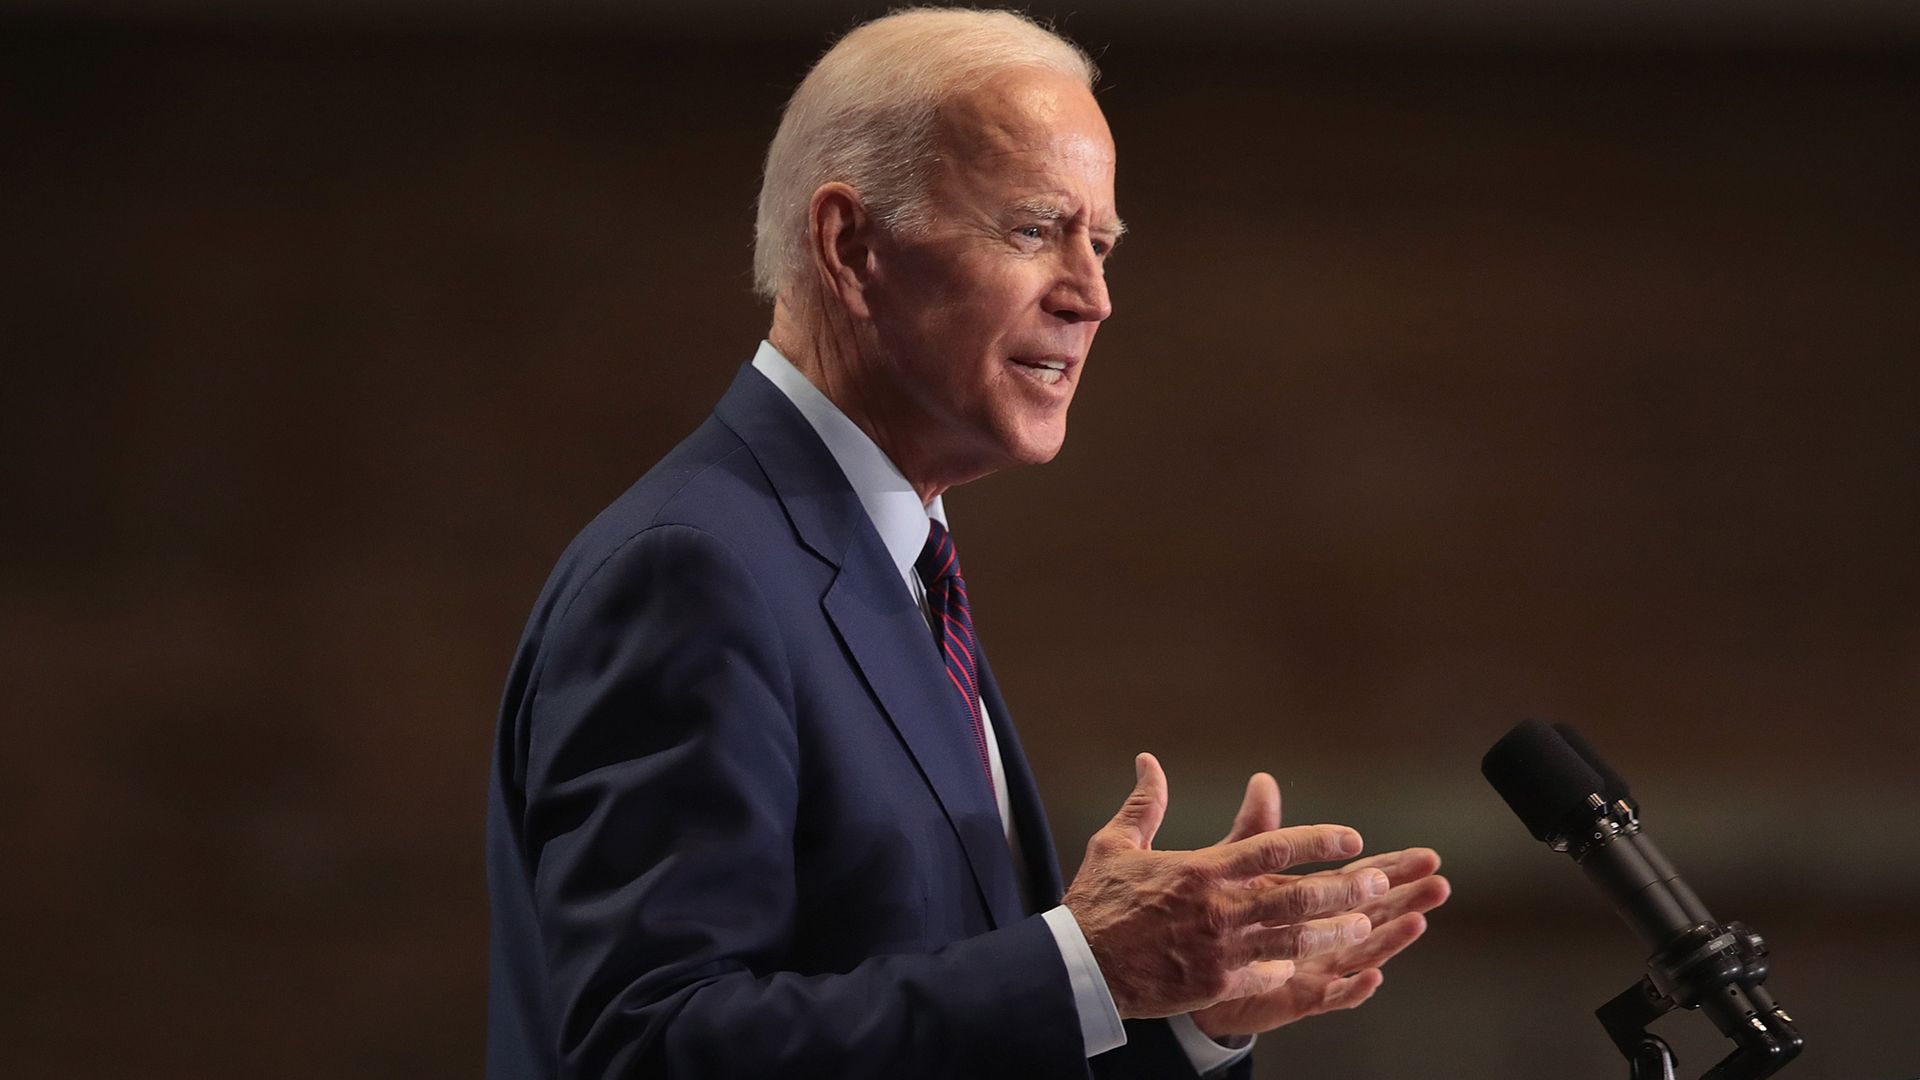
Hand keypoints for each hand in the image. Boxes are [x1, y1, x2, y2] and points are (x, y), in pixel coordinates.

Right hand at [1062, 754, 1383, 1019]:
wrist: (1079, 967)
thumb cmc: (1097, 903)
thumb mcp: (1116, 845)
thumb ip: (1144, 803)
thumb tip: (1148, 761)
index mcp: (1202, 871)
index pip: (1273, 847)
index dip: (1317, 840)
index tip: (1349, 836)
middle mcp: (1220, 909)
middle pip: (1298, 896)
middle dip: (1345, 888)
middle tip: (1379, 882)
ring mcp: (1222, 950)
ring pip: (1294, 940)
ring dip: (1334, 931)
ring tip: (1365, 926)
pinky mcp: (1217, 984)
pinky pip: (1266, 975)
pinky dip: (1288, 968)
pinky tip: (1305, 963)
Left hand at [1190, 773, 1451, 1038]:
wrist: (1193, 970)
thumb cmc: (1223, 917)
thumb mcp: (1238, 868)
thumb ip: (1258, 830)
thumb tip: (1263, 780)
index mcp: (1314, 901)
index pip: (1361, 879)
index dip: (1393, 868)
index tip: (1427, 857)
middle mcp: (1323, 933)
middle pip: (1373, 913)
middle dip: (1405, 898)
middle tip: (1439, 884)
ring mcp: (1316, 966)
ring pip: (1360, 952)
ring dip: (1389, 939)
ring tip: (1417, 921)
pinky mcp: (1298, 997)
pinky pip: (1329, 996)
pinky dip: (1352, 988)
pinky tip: (1372, 977)